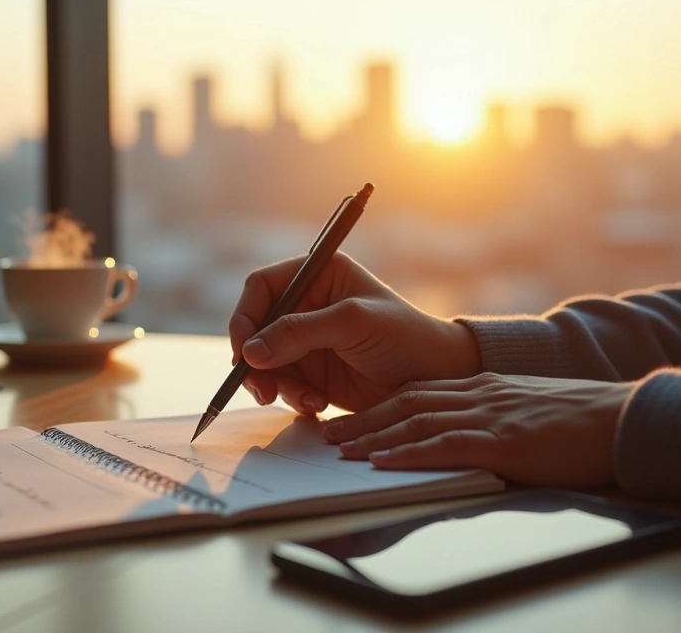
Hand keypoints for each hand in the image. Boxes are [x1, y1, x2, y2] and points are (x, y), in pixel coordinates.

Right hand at [230, 252, 480, 413]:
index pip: (262, 288)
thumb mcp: (353, 324)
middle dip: (254, 360)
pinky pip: (283, 385)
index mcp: (318, 275)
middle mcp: (308, 305)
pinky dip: (293, 397)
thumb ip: (300, 332)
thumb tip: (251, 352)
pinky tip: (318, 404)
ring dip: (275, 384)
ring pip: (264, 361)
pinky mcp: (313, 373)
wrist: (436, 378)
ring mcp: (308, 341)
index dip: (246, 317)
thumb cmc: (405, 337)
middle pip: (256, 328)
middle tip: (262, 388)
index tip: (244, 351)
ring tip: (306, 399)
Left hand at [323, 374, 634, 486]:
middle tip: (327, 434)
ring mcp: (489, 415)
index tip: (348, 417)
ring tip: (341, 450)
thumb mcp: (525, 408)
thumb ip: (491, 415)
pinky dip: (408, 453)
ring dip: (373, 437)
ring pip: (416, 421)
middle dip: (363, 419)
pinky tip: (383, 461)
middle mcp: (478, 393)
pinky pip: (445, 444)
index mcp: (483, 385)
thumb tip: (462, 436)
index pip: (417, 391)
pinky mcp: (503, 440)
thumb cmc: (579, 420)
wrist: (623, 416)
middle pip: (405, 402)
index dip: (377, 405)